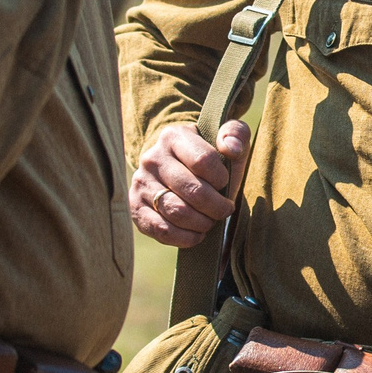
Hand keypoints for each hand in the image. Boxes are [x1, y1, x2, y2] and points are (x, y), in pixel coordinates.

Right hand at [131, 120, 250, 246]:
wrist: (175, 168)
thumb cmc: (207, 155)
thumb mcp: (224, 138)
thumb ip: (235, 134)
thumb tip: (232, 148)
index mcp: (174, 137)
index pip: (204, 161)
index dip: (221, 178)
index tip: (225, 183)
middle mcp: (152, 158)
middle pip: (192, 190)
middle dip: (216, 206)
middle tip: (225, 210)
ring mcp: (141, 183)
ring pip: (177, 212)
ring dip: (202, 223)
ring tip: (211, 221)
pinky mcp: (136, 208)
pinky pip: (162, 230)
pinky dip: (185, 238)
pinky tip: (197, 234)